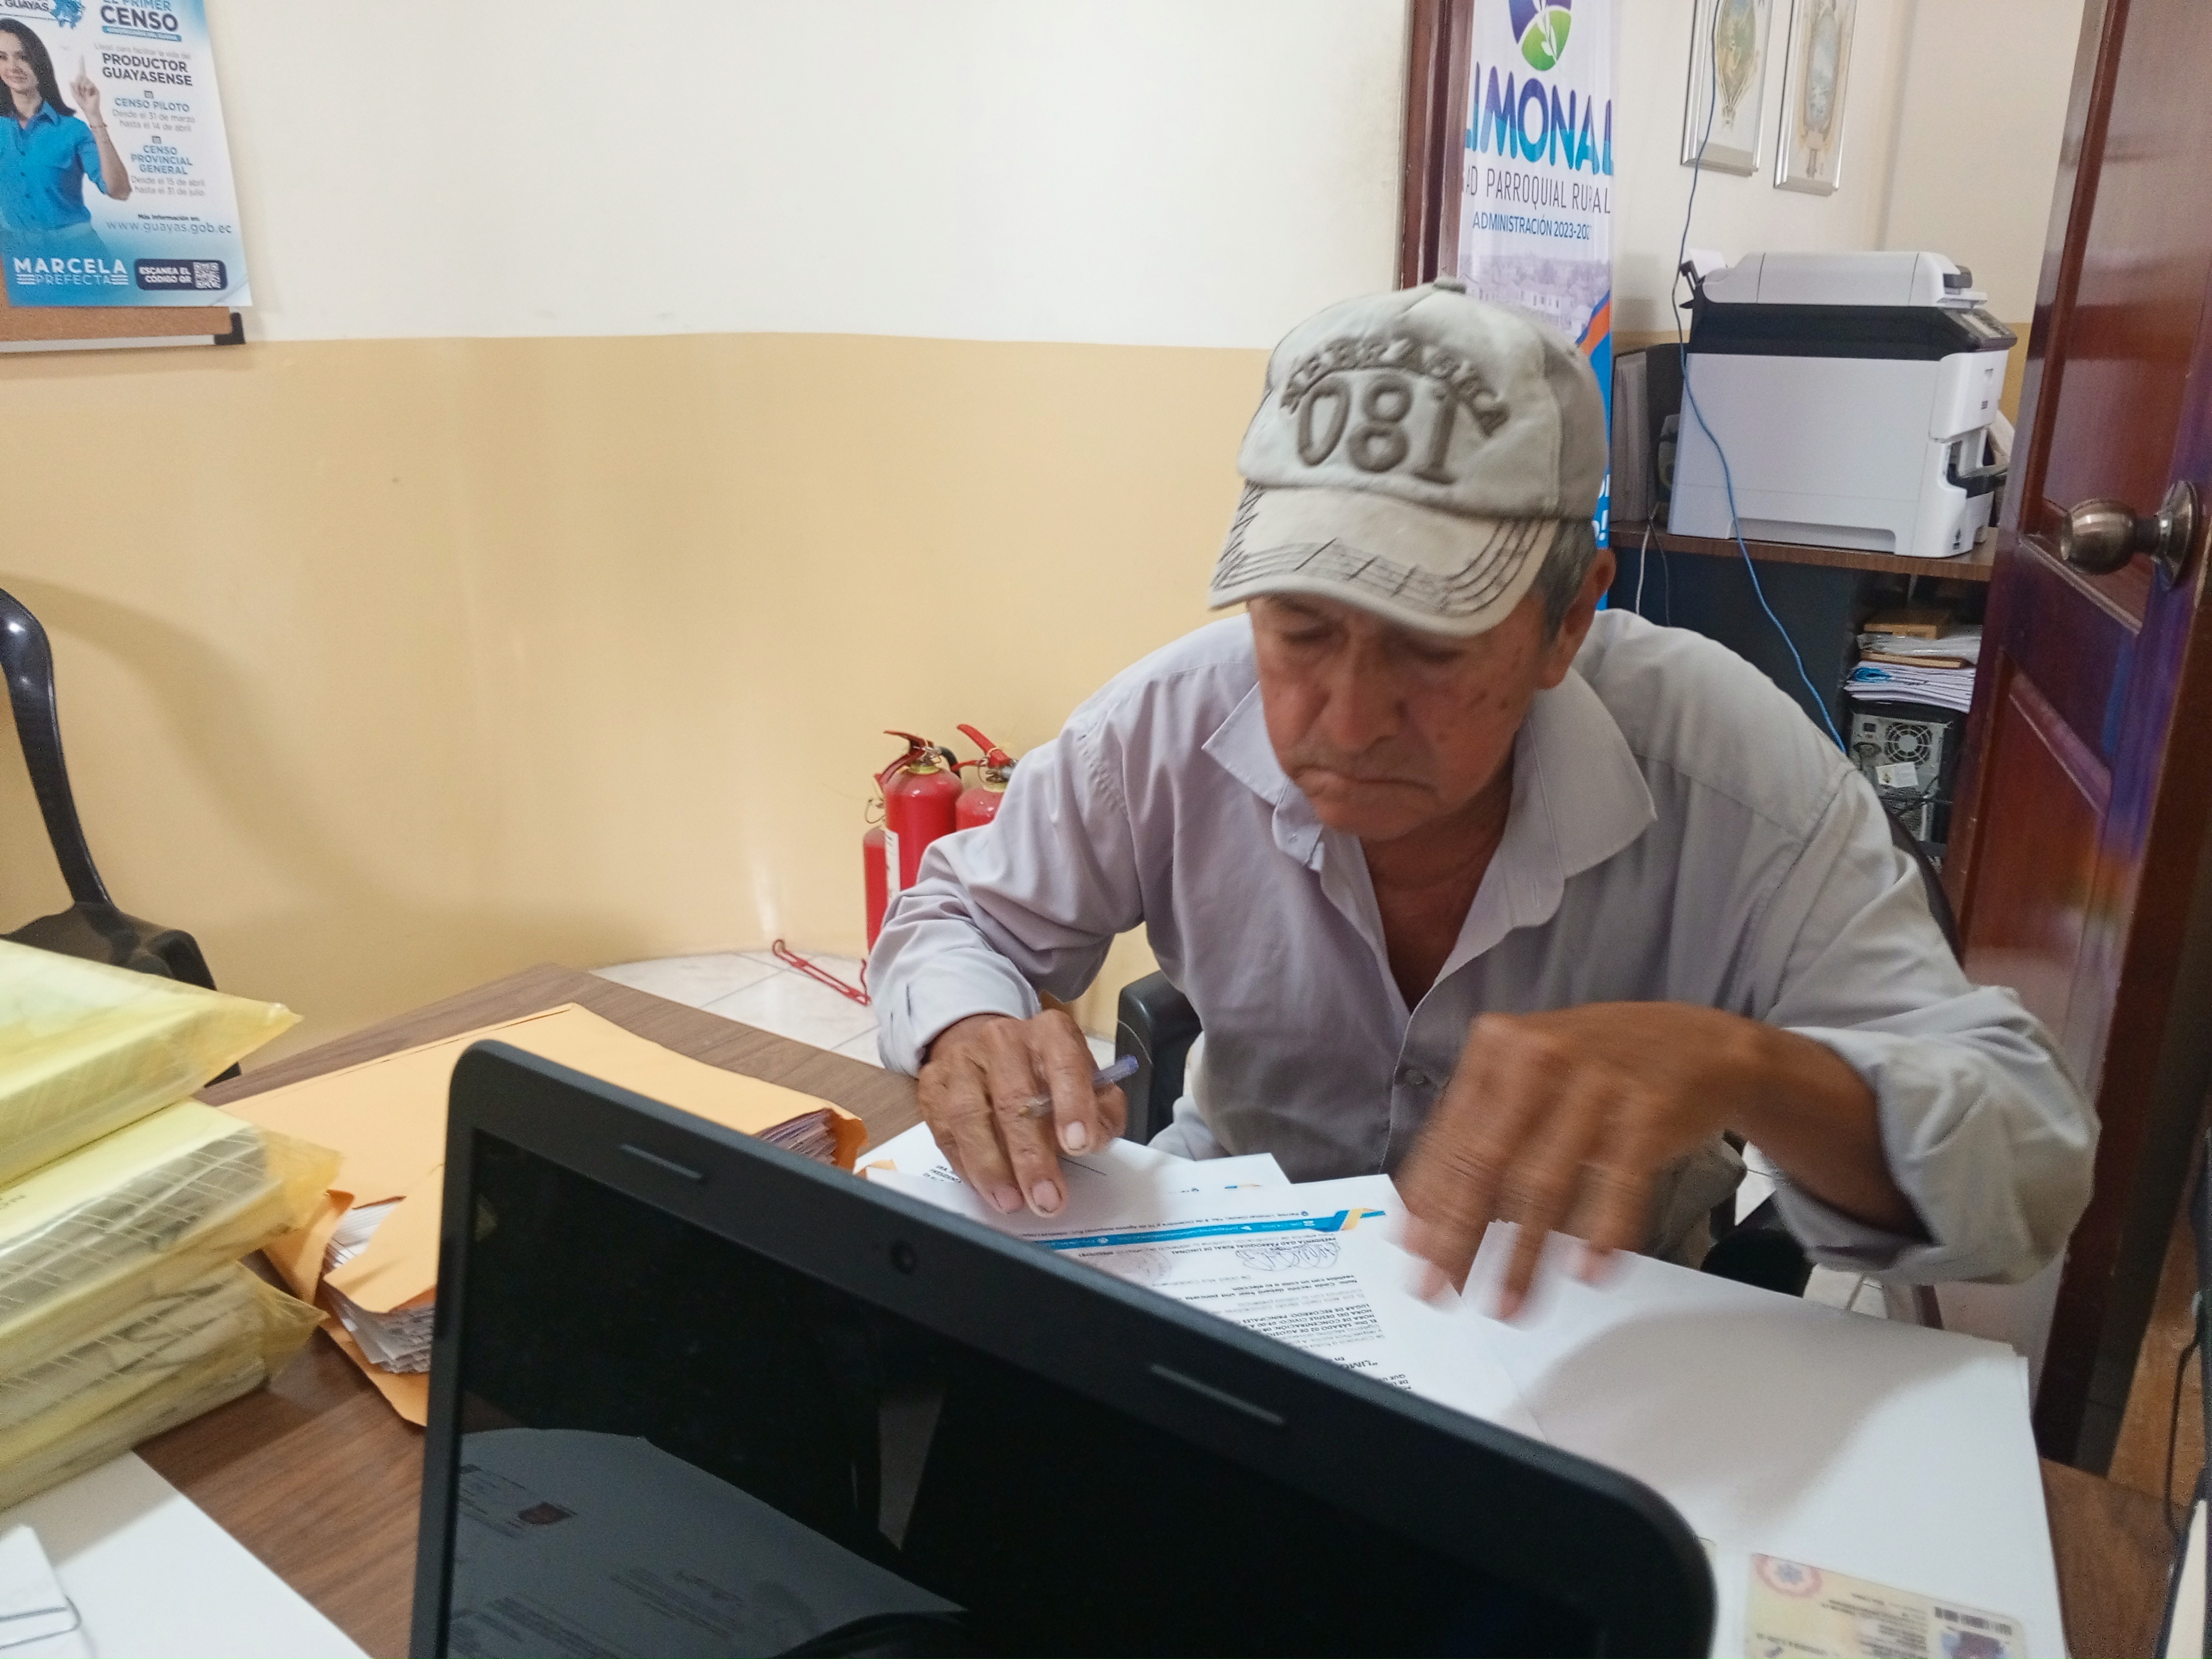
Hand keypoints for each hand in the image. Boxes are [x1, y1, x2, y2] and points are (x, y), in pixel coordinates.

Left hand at [71, 60, 98, 124]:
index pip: (81, 72)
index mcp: (81, 83)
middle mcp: (87, 82)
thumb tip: (72, 80)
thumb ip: (73, 87)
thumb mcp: (74, 95)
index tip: (81, 55)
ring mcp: (92, 85)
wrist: (90, 110)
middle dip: (78, 85)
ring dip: (82, 88)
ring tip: (85, 95)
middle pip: (80, 77)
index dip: (81, 64)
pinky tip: (89, 95)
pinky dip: (87, 90)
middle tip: (81, 93)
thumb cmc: (82, 103)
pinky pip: (88, 85)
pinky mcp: (96, 88)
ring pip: (84, 81)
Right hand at [917, 1010, 1126, 1217]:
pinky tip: (987, 1189)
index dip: (1073, 1105)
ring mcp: (962, 1060)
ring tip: (1012, 1202)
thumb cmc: (1046, 1076)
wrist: (988, 1053)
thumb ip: (1102, 1111)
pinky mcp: (933, 1085)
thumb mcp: (1087, 1084)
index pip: (1065, 1063)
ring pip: (969, 1115)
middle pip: (1013, 1098)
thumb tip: (1096, 1138)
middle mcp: (1003, 1039)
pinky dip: (966, 1167)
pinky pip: (945, 1131)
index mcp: (1051, 1033)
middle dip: (1031, 1157)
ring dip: (992, 1167)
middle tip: (1047, 1199)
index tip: (1080, 1145)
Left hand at [1397, 1003, 1897, 1318]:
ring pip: (1546, 1182)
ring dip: (1524, 1254)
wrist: (1700, 1041)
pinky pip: (1619, 1180)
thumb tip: (1420, 1215)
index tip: (1413, 1254)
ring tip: (1508, 1303)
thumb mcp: (1529, 1075)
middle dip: (1460, 1235)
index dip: (1429, 1202)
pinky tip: (1588, 1270)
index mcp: (1498, 1048)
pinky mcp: (1649, 1108)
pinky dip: (1603, 1229)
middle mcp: (1540, 1057)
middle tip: (1443, 1289)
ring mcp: (1596, 1081)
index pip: (1452, 1137)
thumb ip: (1477, 1131)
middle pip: (1488, 1161)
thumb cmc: (1600, 1066)